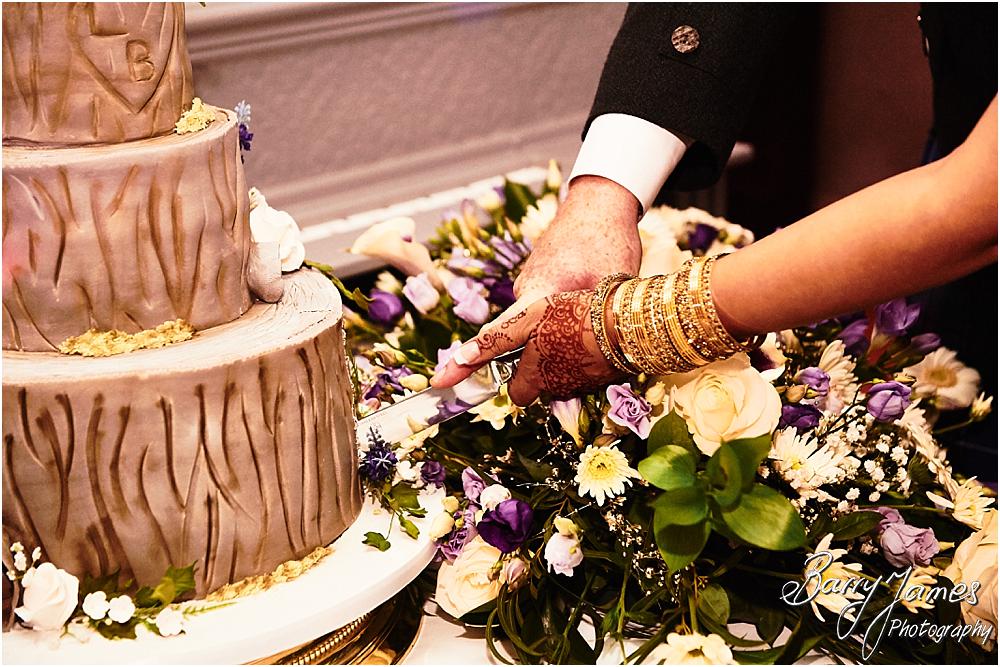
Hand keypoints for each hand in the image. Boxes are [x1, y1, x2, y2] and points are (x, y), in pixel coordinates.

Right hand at [429, 176, 640, 395]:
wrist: (602, 200)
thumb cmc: (606, 240)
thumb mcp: (607, 289)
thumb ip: (589, 326)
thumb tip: (587, 366)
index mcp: (536, 294)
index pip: (496, 335)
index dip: (469, 360)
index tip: (441, 378)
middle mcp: (526, 289)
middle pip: (510, 338)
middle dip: (515, 362)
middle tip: (521, 383)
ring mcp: (531, 282)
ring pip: (531, 327)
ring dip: (547, 343)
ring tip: (581, 339)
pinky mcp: (542, 278)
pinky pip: (541, 311)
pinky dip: (554, 324)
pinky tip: (581, 322)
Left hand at [430, 290, 619, 405]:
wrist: (630, 323)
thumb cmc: (575, 316)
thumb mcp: (527, 320)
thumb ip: (492, 343)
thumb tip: (453, 364)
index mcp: (536, 377)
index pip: (515, 393)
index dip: (513, 377)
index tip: (514, 363)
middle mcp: (559, 388)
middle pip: (539, 386)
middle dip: (538, 369)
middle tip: (546, 338)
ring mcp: (584, 386)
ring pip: (562, 379)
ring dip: (561, 361)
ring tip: (570, 332)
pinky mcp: (605, 379)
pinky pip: (585, 373)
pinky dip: (582, 359)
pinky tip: (589, 338)